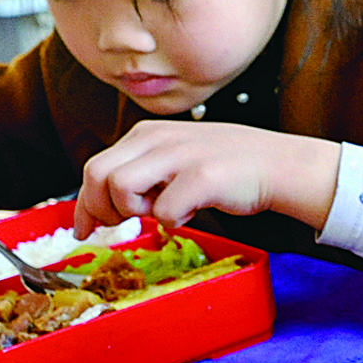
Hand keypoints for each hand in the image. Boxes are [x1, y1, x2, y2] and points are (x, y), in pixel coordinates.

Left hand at [74, 120, 340, 237]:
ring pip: (121, 190)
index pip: (94, 168)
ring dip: (135, 212)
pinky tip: (190, 214)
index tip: (85, 228)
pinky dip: (172, 221)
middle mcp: (157, 139)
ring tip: (161, 212)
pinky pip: (163, 211)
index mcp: (146, 134)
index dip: (83, 203)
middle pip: (97, 176)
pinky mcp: (200, 177)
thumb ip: (144, 169)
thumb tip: (109, 203)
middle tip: (122, 225)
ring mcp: (178, 156)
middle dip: (101, 209)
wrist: (278, 164)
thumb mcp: (176, 154)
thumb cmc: (228, 166)